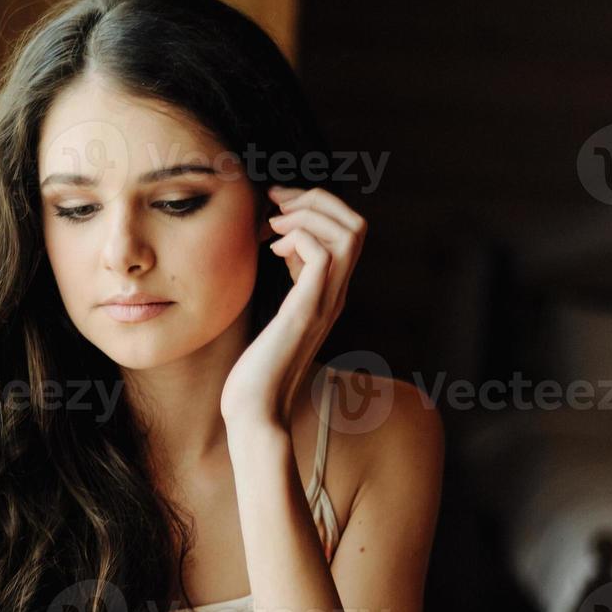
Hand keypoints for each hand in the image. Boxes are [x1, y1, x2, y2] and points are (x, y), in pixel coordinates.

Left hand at [219, 185, 366, 430]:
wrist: (255, 411)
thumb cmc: (256, 370)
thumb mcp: (276, 313)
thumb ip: (288, 281)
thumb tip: (281, 246)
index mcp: (329, 293)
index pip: (348, 232)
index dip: (317, 207)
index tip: (277, 207)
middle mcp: (335, 295)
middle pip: (356, 225)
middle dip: (316, 200)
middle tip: (276, 204)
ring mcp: (325, 303)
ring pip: (347, 233)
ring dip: (308, 214)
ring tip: (274, 225)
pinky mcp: (306, 311)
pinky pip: (322, 255)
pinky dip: (298, 237)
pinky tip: (272, 251)